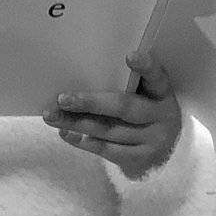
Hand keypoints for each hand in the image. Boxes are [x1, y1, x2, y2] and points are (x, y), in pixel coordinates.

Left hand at [42, 51, 182, 179]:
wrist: (163, 157)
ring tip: (51, 115)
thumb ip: (125, 86)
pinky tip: (64, 132)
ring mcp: (151, 141)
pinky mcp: (138, 159)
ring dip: (75, 122)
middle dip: (90, 102)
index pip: (157, 77)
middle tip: (63, 99)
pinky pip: (105, 150)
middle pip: (123, 107)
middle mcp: (161, 117)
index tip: (130, 56)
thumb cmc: (144, 116)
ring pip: (108, 130)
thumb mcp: (145, 98)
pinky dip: (82, 141)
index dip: (146, 67)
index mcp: (163, 94)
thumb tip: (80, 77)